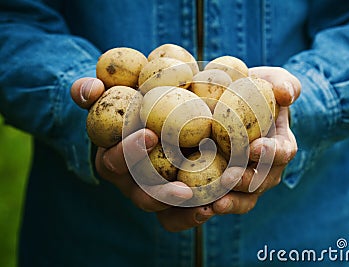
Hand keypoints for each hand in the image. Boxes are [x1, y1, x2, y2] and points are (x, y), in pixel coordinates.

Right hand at [71, 77, 214, 231]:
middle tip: (183, 191)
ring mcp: (153, 194)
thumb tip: (92, 89)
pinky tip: (214, 207)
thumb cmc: (131, 104)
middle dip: (162, 194)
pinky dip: (194, 215)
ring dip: (184, 212)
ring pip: (164, 212)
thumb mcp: (110, 94)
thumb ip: (91, 91)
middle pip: (142, 196)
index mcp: (113, 160)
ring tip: (207, 207)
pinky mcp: (173, 201)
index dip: (129, 151)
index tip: (150, 134)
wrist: (154, 116)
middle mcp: (132, 182)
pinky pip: (179, 217)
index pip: (115, 161)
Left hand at [211, 67, 300, 214]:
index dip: (272, 152)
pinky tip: (196, 207)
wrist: (229, 107)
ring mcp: (245, 182)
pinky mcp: (223, 190)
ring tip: (214, 204)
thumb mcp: (270, 80)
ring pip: (243, 199)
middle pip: (261, 182)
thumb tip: (286, 94)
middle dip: (247, 181)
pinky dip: (209, 208)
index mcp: (279, 146)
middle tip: (229, 178)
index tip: (256, 147)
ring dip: (231, 203)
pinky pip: (219, 202)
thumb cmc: (252, 93)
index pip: (282, 151)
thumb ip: (282, 82)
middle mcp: (265, 169)